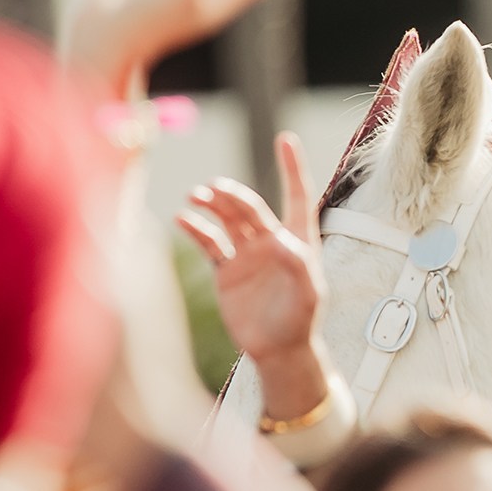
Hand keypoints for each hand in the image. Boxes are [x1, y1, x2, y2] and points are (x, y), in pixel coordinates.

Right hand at [177, 132, 334, 422]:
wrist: (278, 350)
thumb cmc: (301, 322)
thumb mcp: (309, 295)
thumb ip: (299, 266)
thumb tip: (280, 239)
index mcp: (299, 240)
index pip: (297, 196)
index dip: (292, 168)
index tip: (285, 139)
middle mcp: (272, 241)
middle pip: (251, 207)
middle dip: (233, 195)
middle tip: (213, 189)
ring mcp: (247, 254)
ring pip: (227, 219)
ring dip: (212, 205)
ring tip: (195, 197)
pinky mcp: (227, 270)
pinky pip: (209, 242)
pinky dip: (196, 229)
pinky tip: (182, 219)